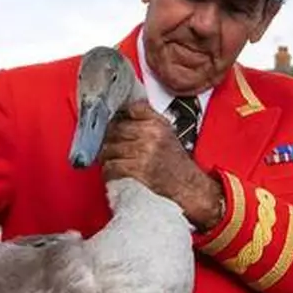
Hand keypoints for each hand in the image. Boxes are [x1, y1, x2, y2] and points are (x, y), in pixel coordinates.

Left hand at [98, 100, 224, 229]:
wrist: (187, 183)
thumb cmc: (176, 161)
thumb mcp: (168, 134)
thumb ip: (150, 122)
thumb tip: (125, 115)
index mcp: (159, 123)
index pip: (132, 109)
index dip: (118, 115)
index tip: (112, 121)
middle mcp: (152, 134)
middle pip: (117, 128)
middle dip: (107, 137)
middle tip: (105, 143)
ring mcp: (145, 151)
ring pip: (111, 147)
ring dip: (105, 155)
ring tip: (106, 158)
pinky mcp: (139, 168)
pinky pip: (113, 166)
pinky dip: (108, 170)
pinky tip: (109, 172)